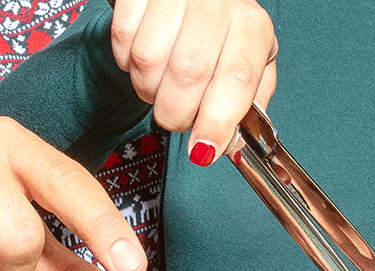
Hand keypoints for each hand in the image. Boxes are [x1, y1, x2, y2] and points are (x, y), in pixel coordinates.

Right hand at [110, 0, 276, 166]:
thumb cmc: (224, 31)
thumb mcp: (252, 61)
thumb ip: (249, 103)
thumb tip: (233, 145)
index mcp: (251, 25)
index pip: (237, 78)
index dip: (217, 122)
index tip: (202, 151)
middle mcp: (216, 3)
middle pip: (188, 74)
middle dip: (177, 113)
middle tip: (178, 118)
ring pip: (148, 61)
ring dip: (149, 89)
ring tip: (162, 83)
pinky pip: (123, 41)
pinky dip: (127, 63)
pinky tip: (145, 58)